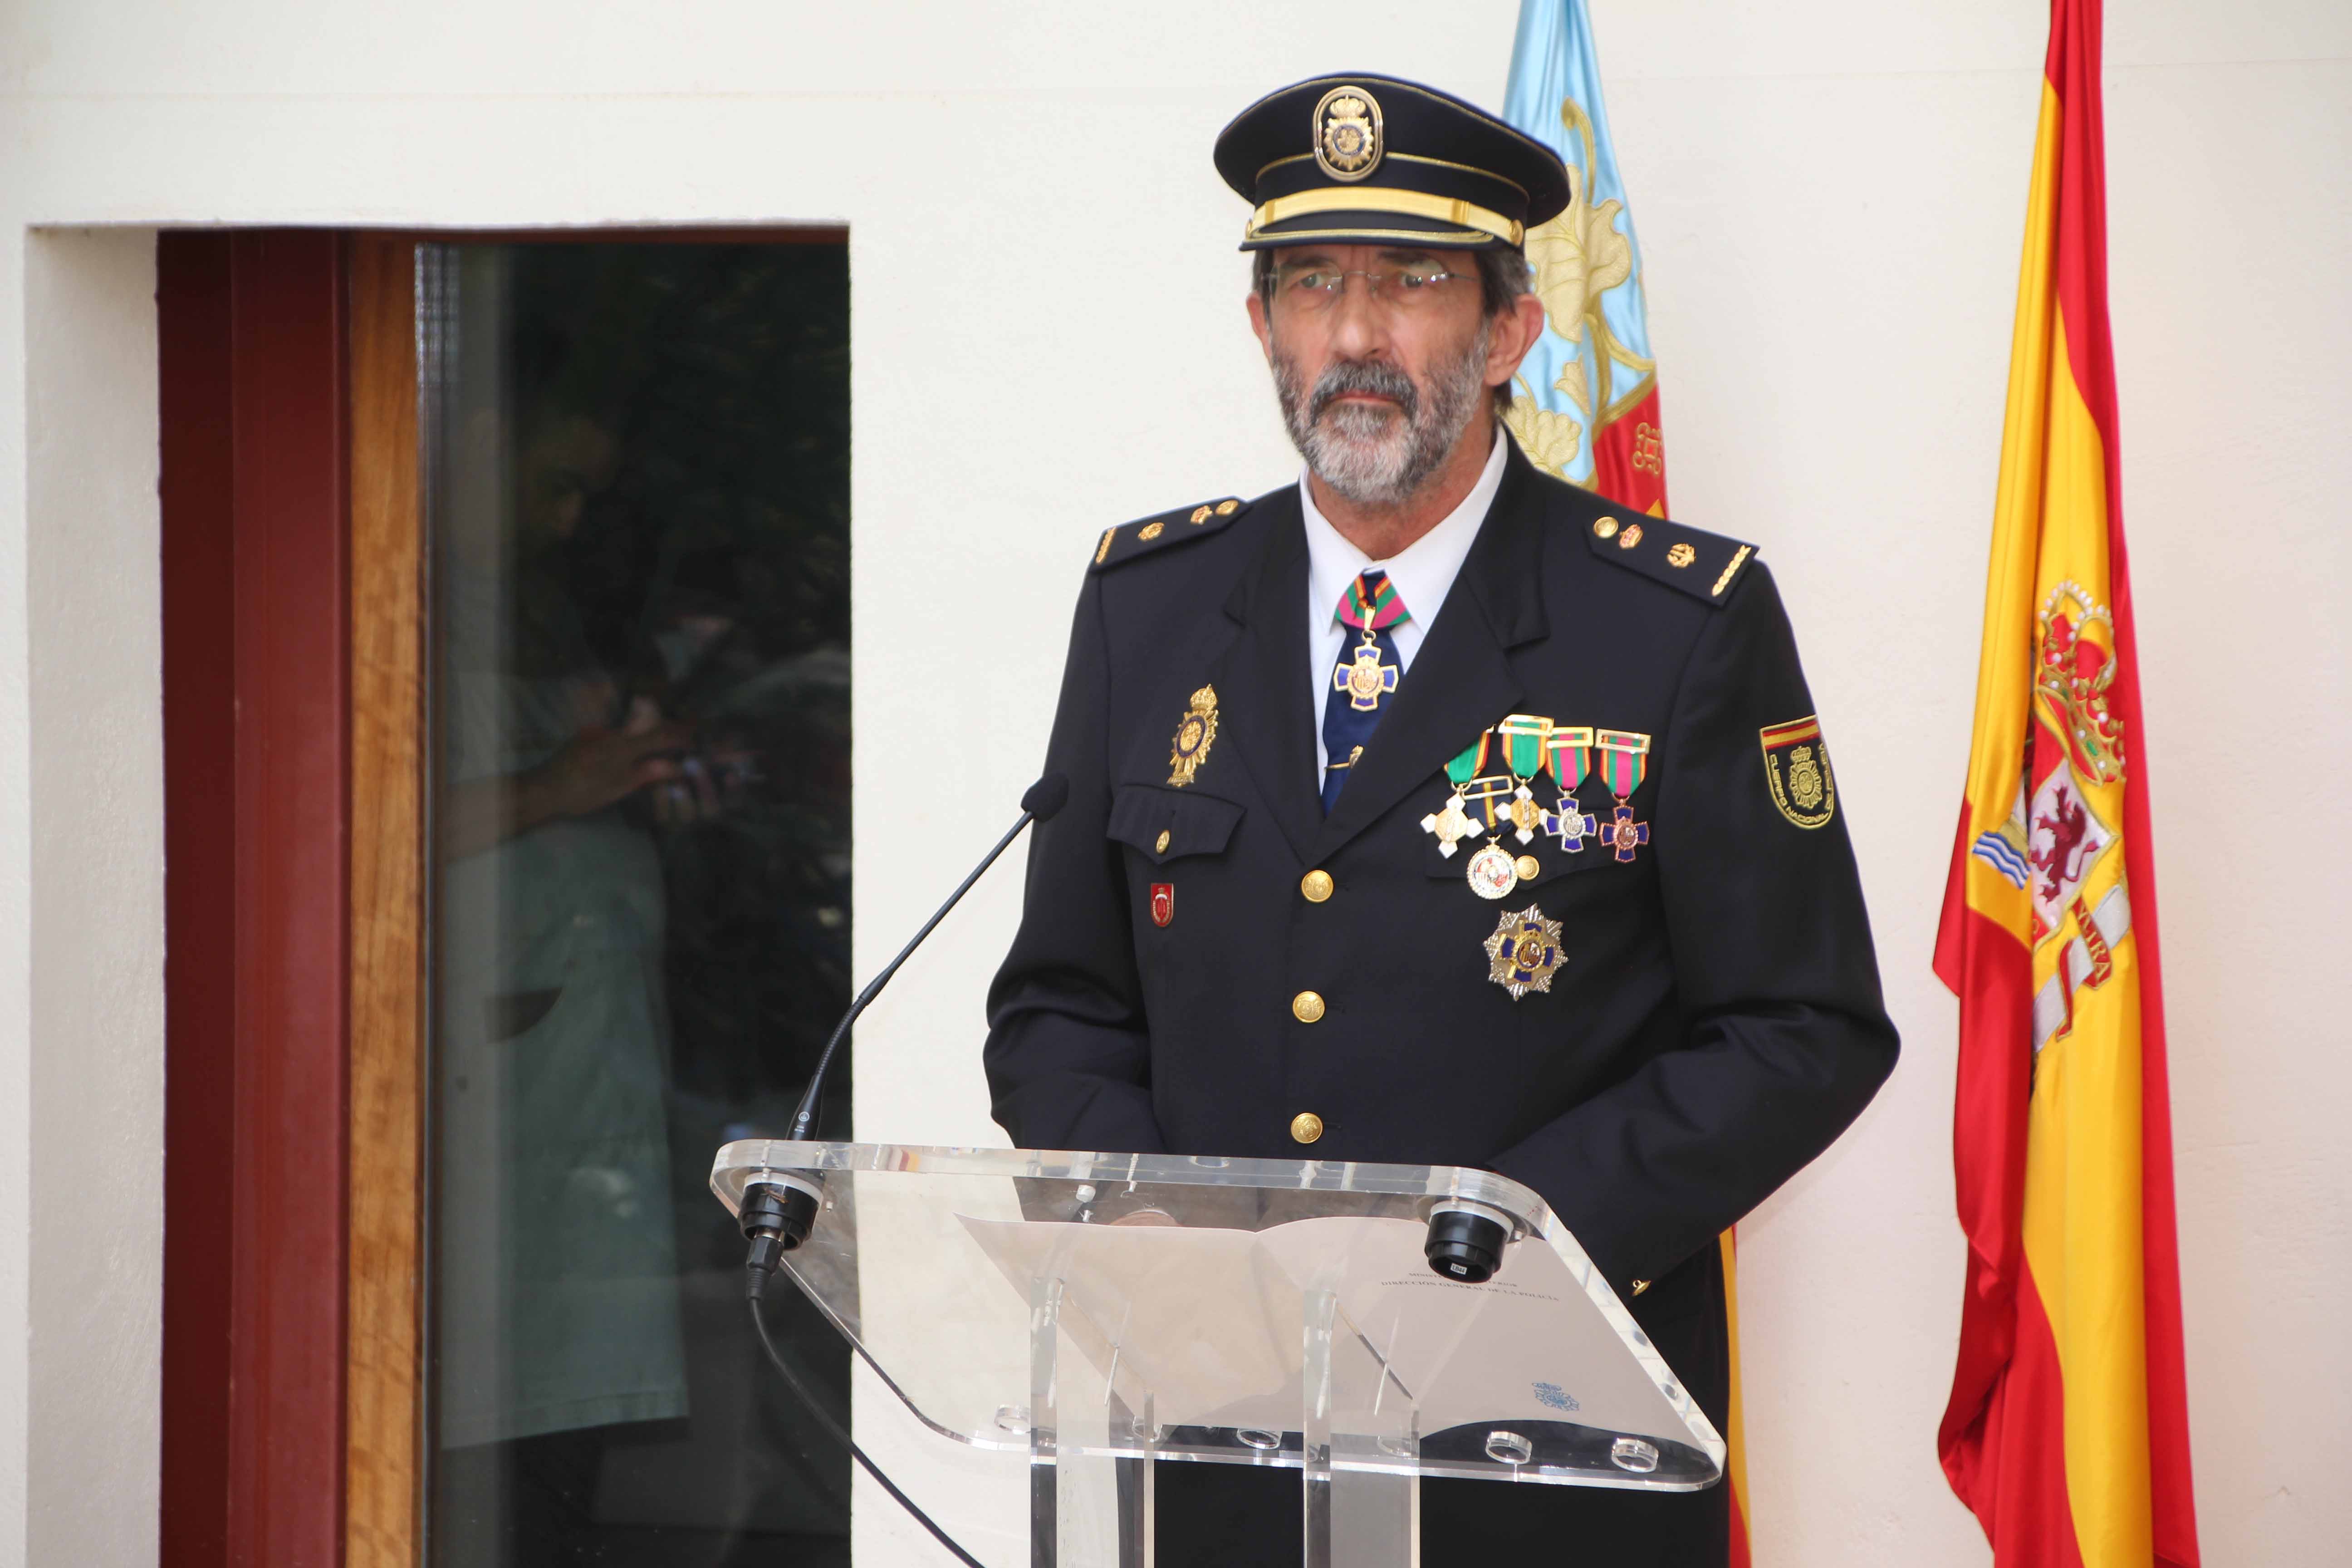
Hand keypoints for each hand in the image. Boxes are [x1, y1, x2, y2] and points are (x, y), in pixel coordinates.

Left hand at [529, 698, 692, 821]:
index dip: (680, 737)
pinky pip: (616, 732)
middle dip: (668, 727)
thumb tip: (676, 766)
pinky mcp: (585, 736)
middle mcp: (612, 732)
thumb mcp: (619, 787)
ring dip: (650, 730)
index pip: (660, 736)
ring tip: (663, 739)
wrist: (544, 789)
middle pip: (647, 724)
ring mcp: (597, 732)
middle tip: (686, 730)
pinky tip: (632, 747)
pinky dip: (630, 737)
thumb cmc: (583, 792)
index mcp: (623, 746)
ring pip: (631, 727)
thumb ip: (647, 772)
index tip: (695, 739)